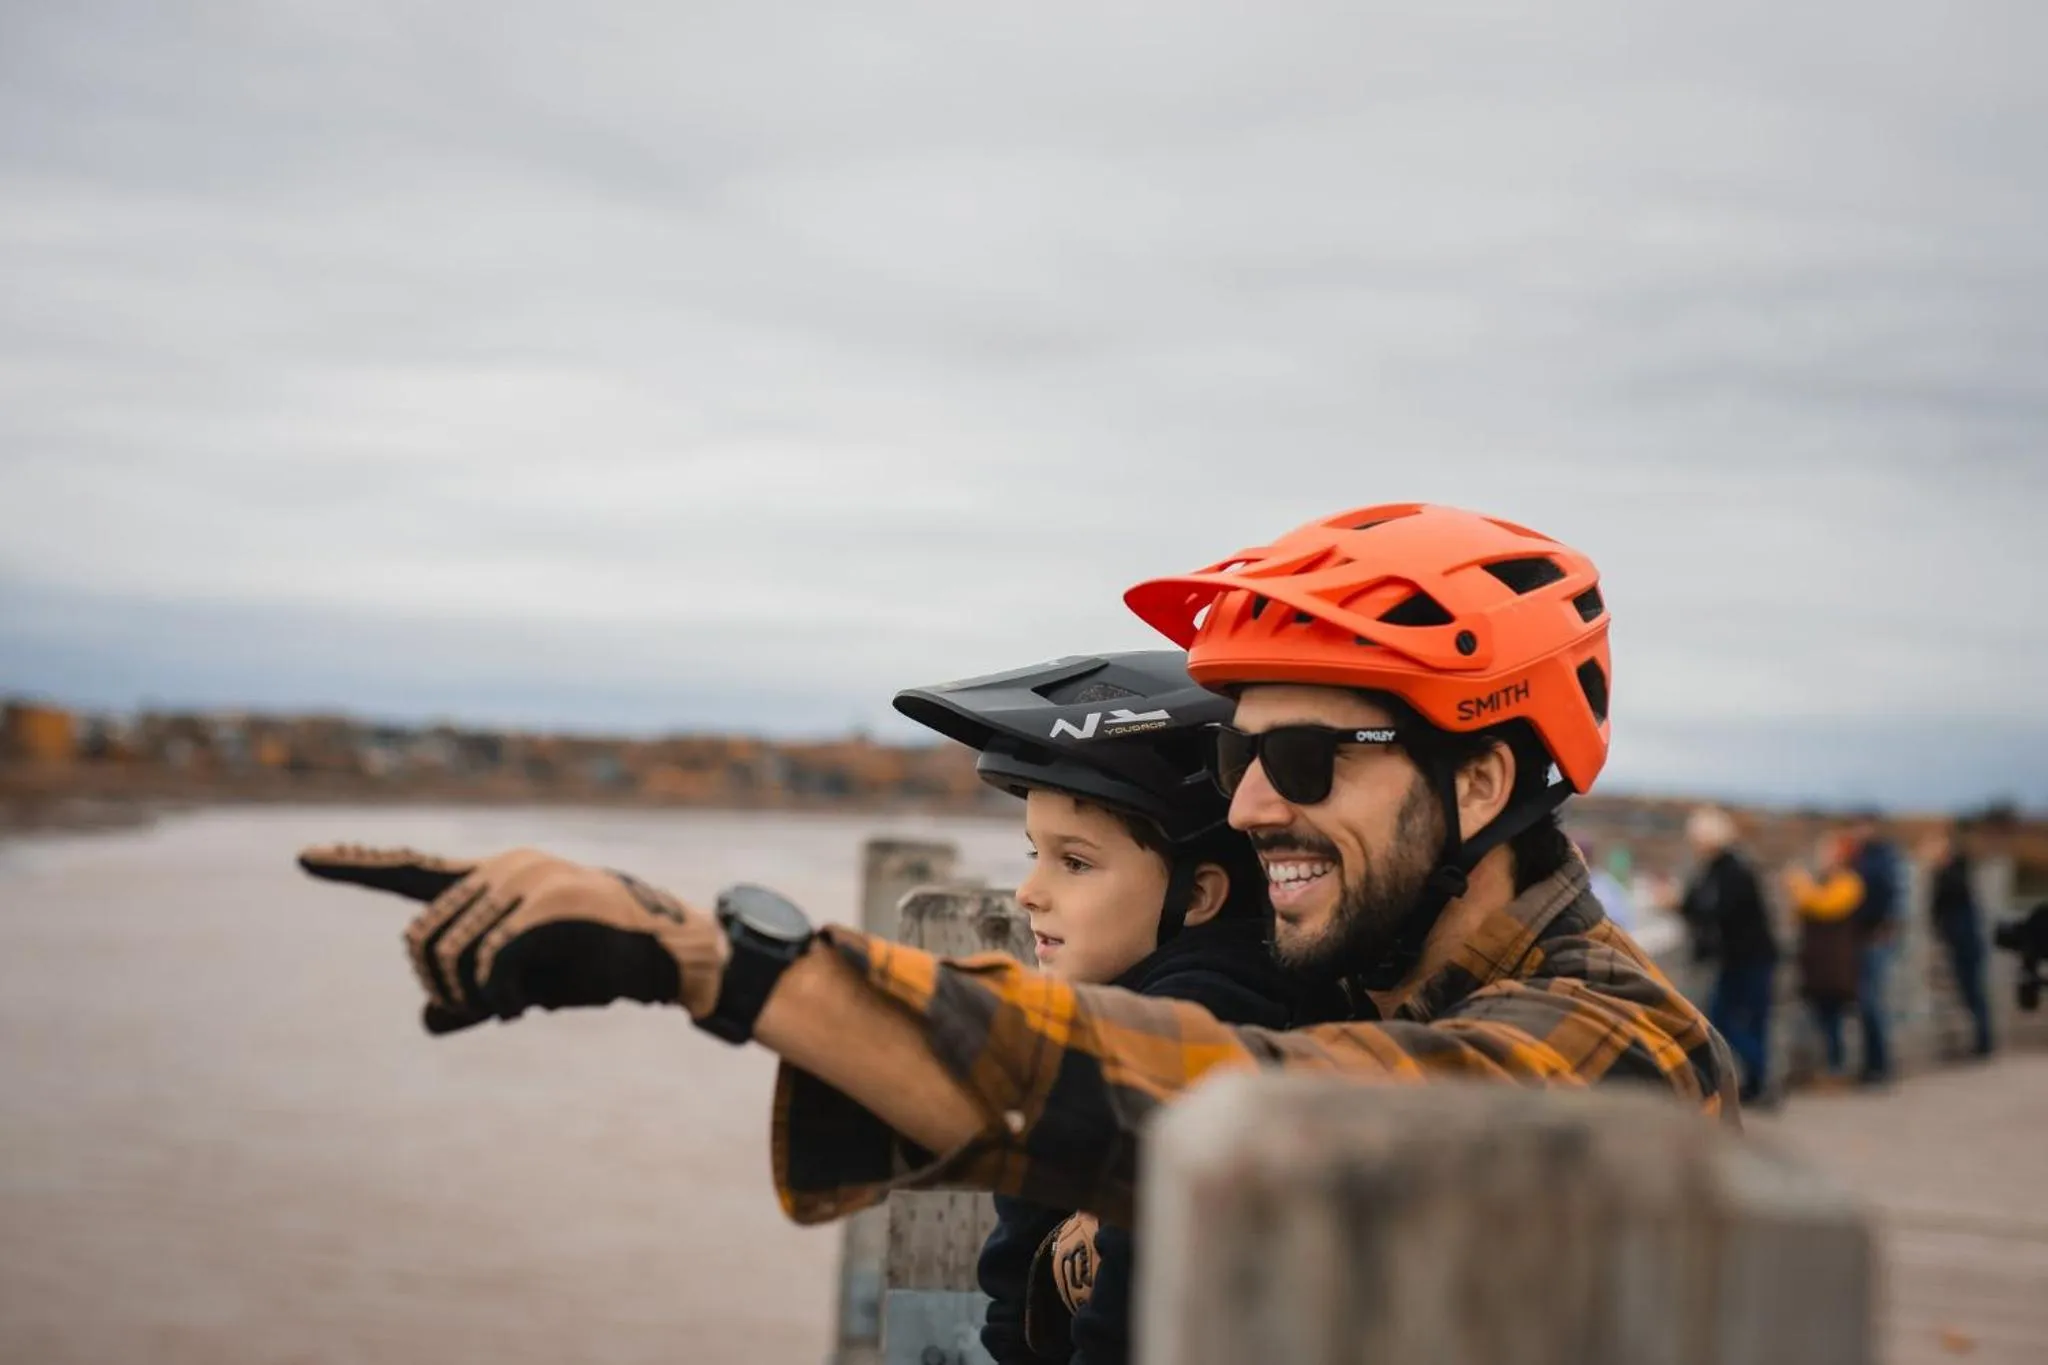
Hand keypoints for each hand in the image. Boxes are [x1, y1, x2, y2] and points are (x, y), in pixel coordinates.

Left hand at [297, 845, 728, 1033]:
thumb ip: (473, 998)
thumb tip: (427, 1019)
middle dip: (440, 986)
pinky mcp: (546, 905)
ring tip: (504, 1007)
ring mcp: (522, 882)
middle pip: (422, 938)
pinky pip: (490, 963)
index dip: (355, 865)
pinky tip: (516, 1007)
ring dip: (469, 997)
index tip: (304, 857)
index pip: (409, 871)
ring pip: (450, 953)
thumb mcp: (522, 986)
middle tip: (482, 1008)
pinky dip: (495, 998)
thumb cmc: (589, 966)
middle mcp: (498, 870)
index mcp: (488, 879)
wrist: (657, 954)